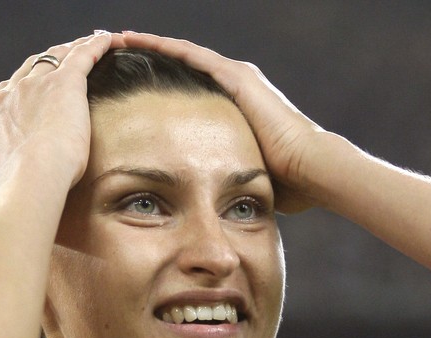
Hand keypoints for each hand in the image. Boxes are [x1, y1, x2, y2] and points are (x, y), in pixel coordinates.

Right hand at [0, 32, 112, 206]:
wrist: (25, 183)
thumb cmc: (5, 195)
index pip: (6, 99)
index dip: (18, 95)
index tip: (28, 97)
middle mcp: (9, 98)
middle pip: (28, 71)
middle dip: (42, 65)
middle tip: (58, 64)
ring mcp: (35, 87)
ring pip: (54, 58)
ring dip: (68, 50)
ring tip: (82, 48)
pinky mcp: (65, 84)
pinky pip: (82, 56)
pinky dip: (94, 46)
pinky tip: (106, 40)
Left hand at [114, 31, 323, 212]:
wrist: (311, 170)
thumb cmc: (287, 184)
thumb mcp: (246, 177)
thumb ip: (226, 180)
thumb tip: (209, 205)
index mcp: (238, 109)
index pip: (192, 93)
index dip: (164, 88)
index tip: (136, 89)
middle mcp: (237, 87)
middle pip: (185, 68)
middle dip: (153, 59)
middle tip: (119, 52)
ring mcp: (237, 77)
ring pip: (184, 54)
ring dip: (152, 46)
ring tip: (120, 38)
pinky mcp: (236, 76)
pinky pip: (191, 55)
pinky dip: (163, 46)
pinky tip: (136, 40)